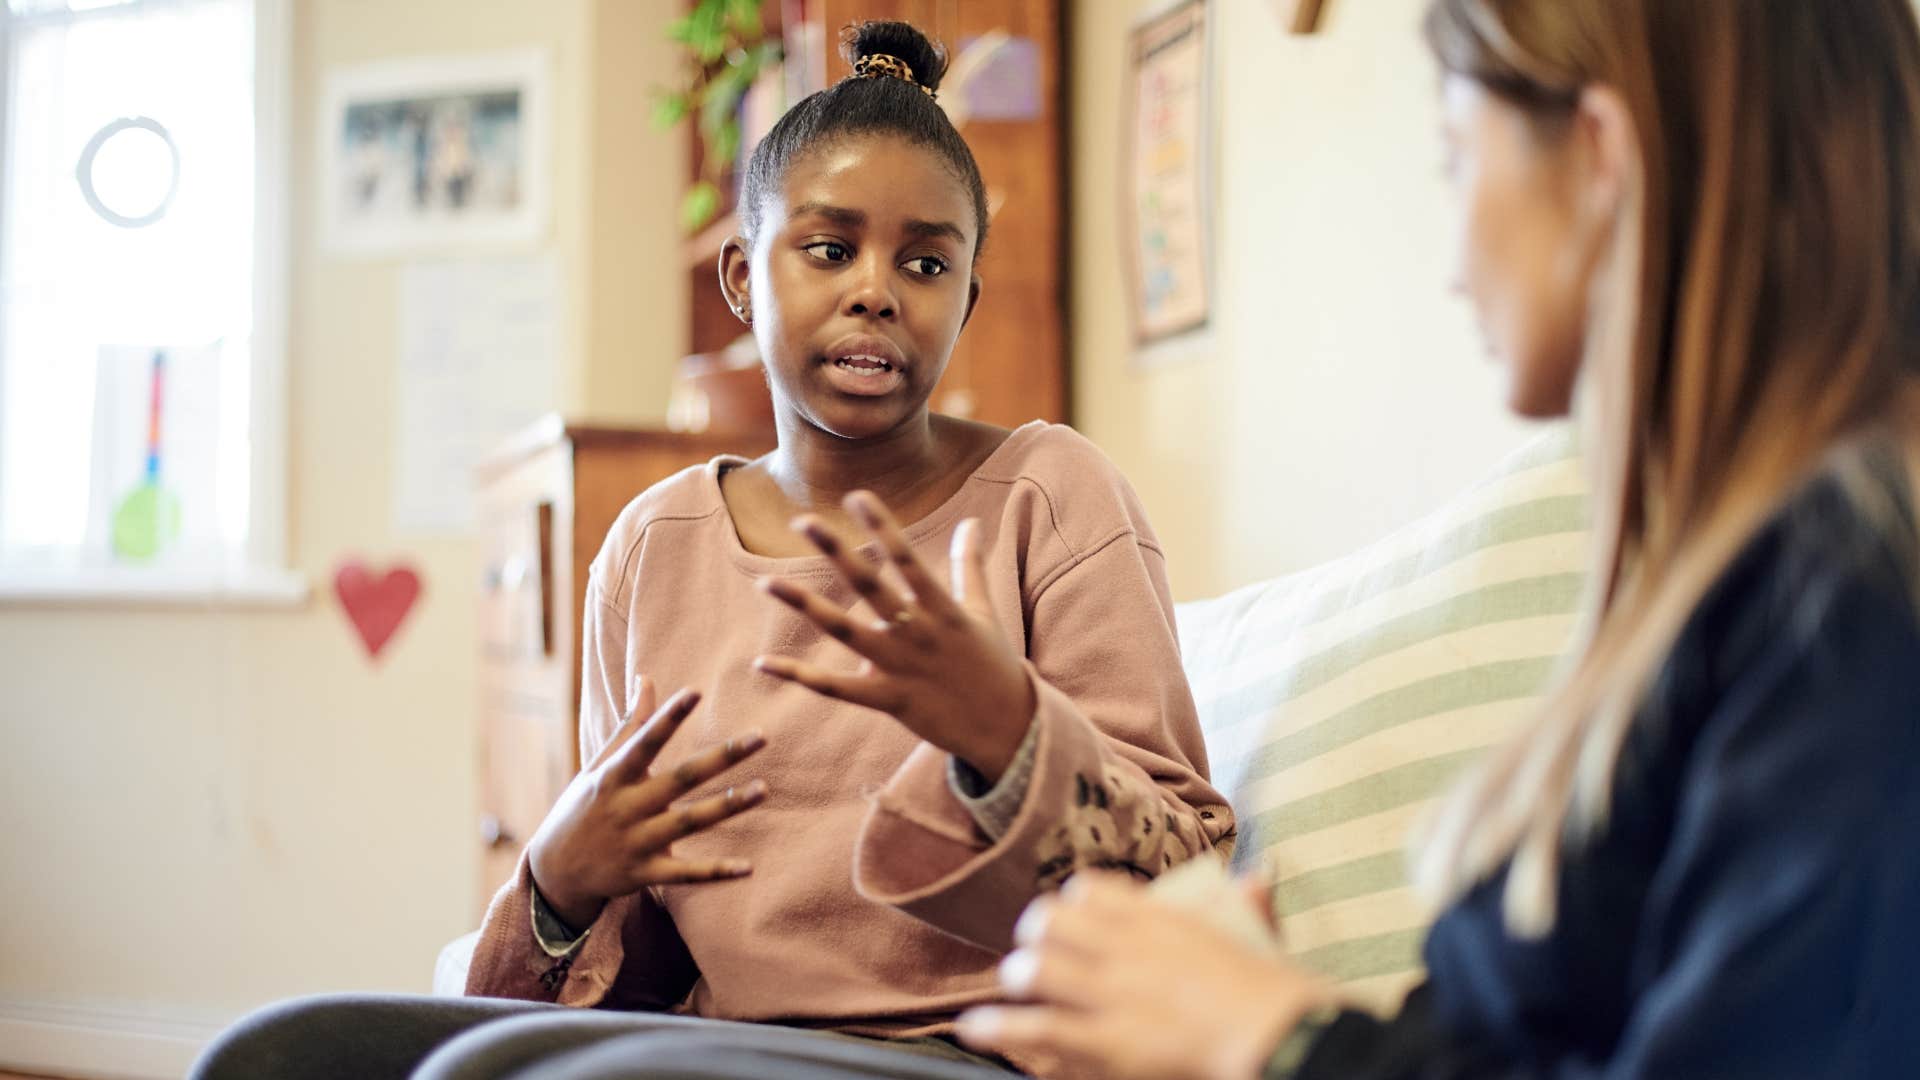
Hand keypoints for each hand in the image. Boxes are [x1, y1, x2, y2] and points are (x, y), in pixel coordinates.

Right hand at [527, 678, 768, 929]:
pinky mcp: (645, 874)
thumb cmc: (583, 807)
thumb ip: (629, 726)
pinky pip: (686, 873)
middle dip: (721, 758)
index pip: (644, 742)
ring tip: (763, 789)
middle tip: (761, 737)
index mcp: (614, 776)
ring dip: (728, 806)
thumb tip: (646, 679)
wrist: (554, 873)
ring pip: (689, 822)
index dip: (668, 717)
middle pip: (680, 779)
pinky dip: (716, 872)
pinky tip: (748, 868)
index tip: (695, 691)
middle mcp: (626, 807)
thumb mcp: (599, 766)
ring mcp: (636, 842)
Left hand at [753, 491, 1034, 780]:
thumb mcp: (983, 611)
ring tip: (766, 582)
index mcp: (943, 609)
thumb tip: (972, 521)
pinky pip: (837, 689)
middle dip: (836, 552)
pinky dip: (800, 676)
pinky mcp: (890, 701)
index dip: (883, 527)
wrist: (1008, 729)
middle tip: (803, 521)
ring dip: (805, 605)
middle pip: (871, 587)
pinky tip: (763, 662)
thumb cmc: (994, 664)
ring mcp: (902, 668)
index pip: (908, 559)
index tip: (857, 496)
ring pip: (844, 632)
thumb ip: (971, 565)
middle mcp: (919, 633)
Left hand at [955, 873, 1333, 1079]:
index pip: (1093, 892)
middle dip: (1038, 933)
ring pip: (1040, 970)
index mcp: (1157, 919)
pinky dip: (1000, 1027)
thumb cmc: (1272, 992)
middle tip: (1035, 946)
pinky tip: (975, 1026)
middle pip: (1054, 924)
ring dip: (1024, 975)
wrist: (1271, 1034)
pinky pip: (1038, 1028)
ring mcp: (1110, 994)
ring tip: (1018, 981)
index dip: (1073, 902)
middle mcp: (1125, 949)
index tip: (1071, 912)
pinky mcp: (1105, 1040)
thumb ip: (1251, 902)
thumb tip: (1259, 873)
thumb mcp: (1260, 935)